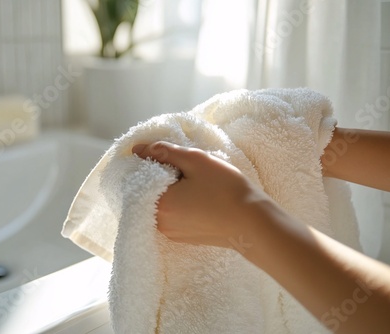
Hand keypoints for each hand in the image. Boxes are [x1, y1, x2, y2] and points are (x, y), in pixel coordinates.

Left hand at [132, 141, 273, 248]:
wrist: (252, 224)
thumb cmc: (226, 190)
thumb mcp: (195, 161)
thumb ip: (164, 152)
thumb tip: (137, 149)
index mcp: (159, 205)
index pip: (141, 178)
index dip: (156, 163)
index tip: (176, 159)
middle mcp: (159, 223)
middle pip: (150, 192)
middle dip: (164, 177)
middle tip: (190, 170)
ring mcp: (171, 233)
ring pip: (162, 204)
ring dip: (172, 191)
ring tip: (196, 184)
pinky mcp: (183, 238)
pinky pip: (172, 216)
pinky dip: (180, 204)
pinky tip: (199, 198)